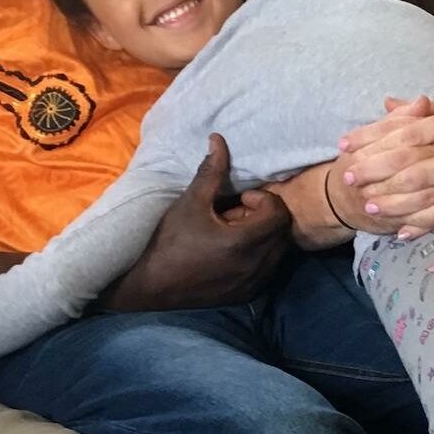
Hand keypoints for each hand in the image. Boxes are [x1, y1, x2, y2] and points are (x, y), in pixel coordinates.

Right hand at [101, 134, 292, 311]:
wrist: (150, 286)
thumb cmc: (170, 241)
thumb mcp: (191, 202)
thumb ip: (211, 170)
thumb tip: (218, 138)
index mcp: (244, 242)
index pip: (279, 212)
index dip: (263, 199)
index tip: (239, 199)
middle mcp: (256, 266)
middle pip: (282, 230)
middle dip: (264, 216)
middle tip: (235, 214)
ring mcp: (252, 283)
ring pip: (277, 250)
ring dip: (262, 236)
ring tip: (232, 233)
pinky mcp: (246, 295)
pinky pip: (267, 269)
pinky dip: (258, 255)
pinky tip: (230, 252)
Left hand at [338, 96, 433, 238]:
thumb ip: (421, 110)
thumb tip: (388, 102)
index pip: (398, 129)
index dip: (369, 136)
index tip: (345, 143)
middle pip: (404, 159)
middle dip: (373, 169)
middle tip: (347, 178)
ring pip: (421, 188)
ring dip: (392, 199)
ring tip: (368, 207)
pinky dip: (423, 223)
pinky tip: (403, 231)